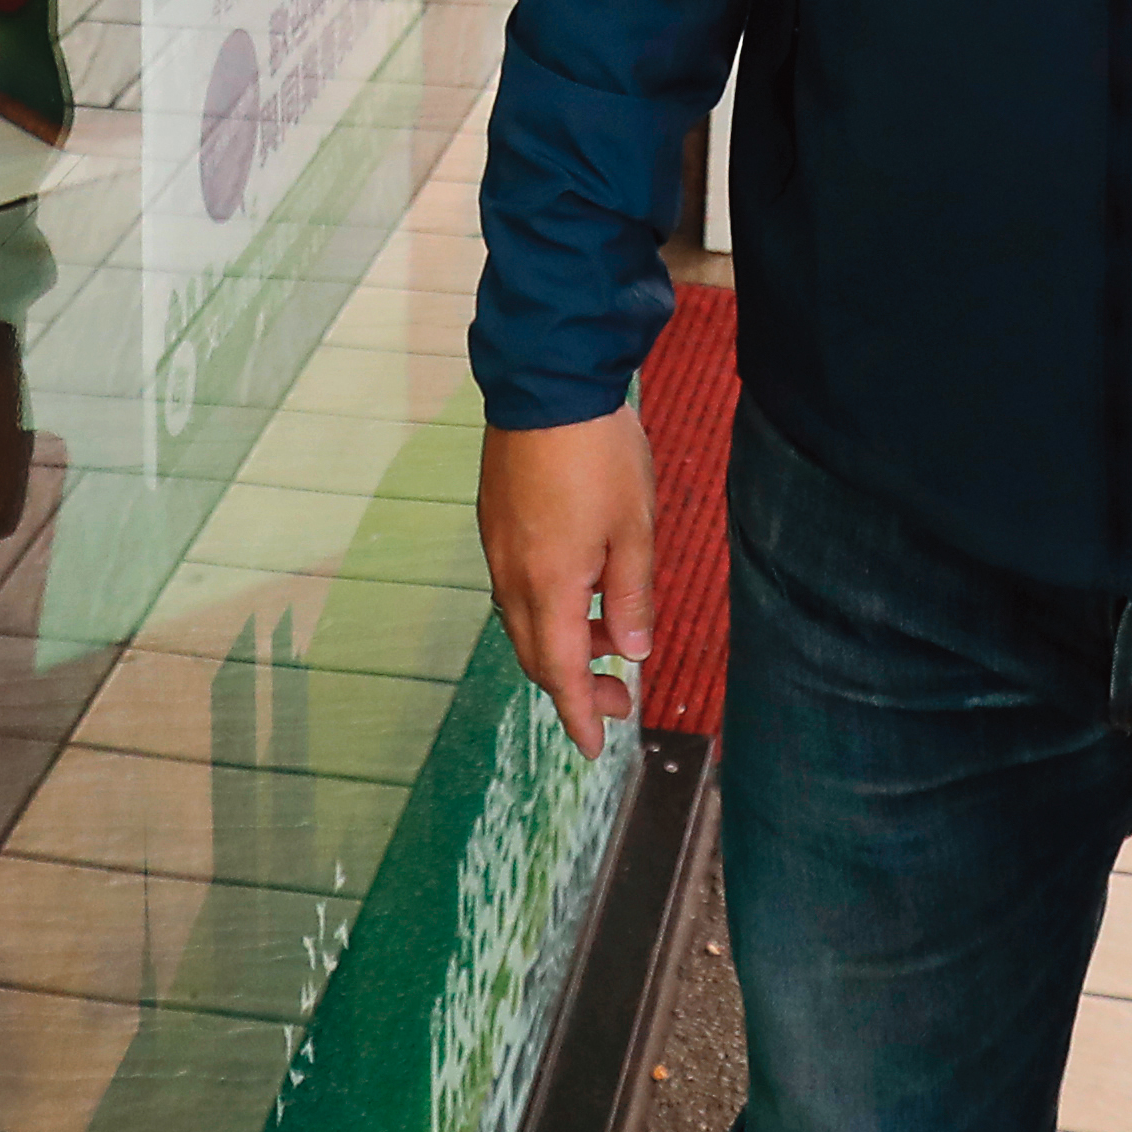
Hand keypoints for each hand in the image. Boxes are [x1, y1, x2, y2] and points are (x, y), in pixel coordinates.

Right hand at [480, 411, 657, 759]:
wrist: (546, 384)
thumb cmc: (598, 454)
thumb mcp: (636, 528)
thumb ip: (632, 596)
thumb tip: (634, 652)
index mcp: (547, 586)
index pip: (559, 674)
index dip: (578, 713)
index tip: (592, 747)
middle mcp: (512, 575)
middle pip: (536, 655)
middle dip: (576, 686)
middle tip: (623, 698)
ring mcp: (498, 547)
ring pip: (524, 621)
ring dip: (564, 645)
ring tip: (612, 639)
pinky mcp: (495, 522)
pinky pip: (516, 587)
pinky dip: (547, 609)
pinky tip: (580, 591)